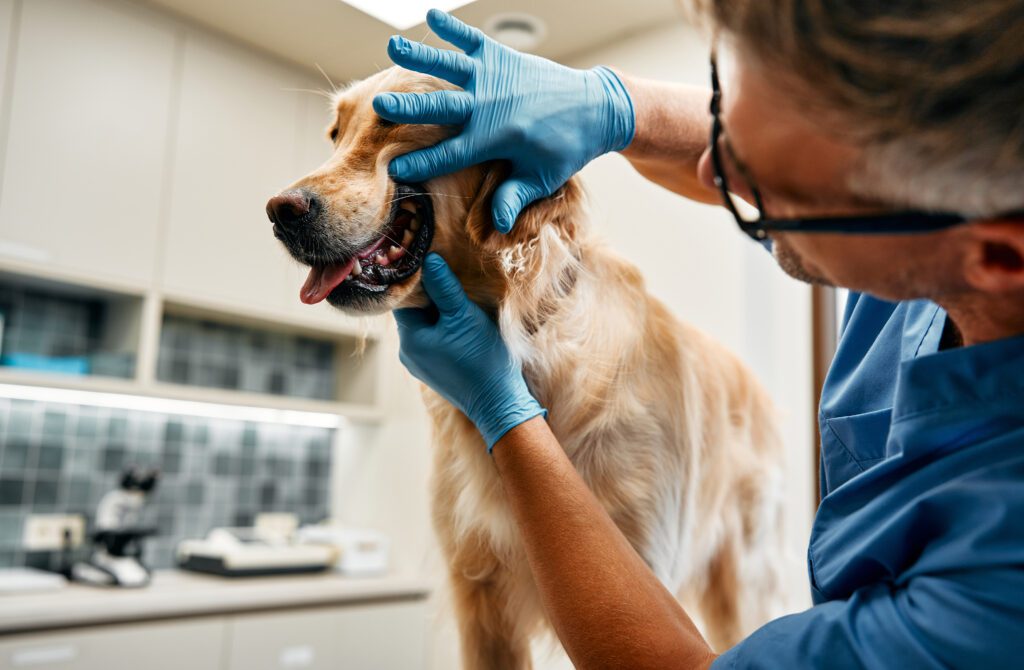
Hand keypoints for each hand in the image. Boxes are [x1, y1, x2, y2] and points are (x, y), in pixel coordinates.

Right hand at [373, 9, 634, 232]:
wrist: (595, 108)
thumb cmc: (565, 149)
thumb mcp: (542, 178)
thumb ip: (514, 197)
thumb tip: (495, 226)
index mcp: (496, 138)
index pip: (450, 155)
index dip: (421, 162)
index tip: (394, 167)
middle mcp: (491, 105)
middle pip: (441, 108)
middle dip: (409, 108)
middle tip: (379, 105)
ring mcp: (495, 77)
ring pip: (450, 67)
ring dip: (421, 56)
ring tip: (392, 46)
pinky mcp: (502, 57)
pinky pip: (472, 40)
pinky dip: (453, 27)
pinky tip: (430, 14)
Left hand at [394, 254, 545, 450]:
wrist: (499, 403)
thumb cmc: (482, 360)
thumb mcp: (464, 317)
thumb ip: (444, 288)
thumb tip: (428, 258)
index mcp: (410, 340)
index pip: (403, 299)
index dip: (416, 278)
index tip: (429, 259)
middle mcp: (409, 353)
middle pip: (414, 312)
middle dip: (430, 293)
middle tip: (447, 272)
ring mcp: (422, 364)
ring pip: (426, 325)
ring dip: (439, 310)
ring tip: (457, 294)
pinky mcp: (437, 370)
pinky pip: (435, 339)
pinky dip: (445, 326)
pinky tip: (461, 319)